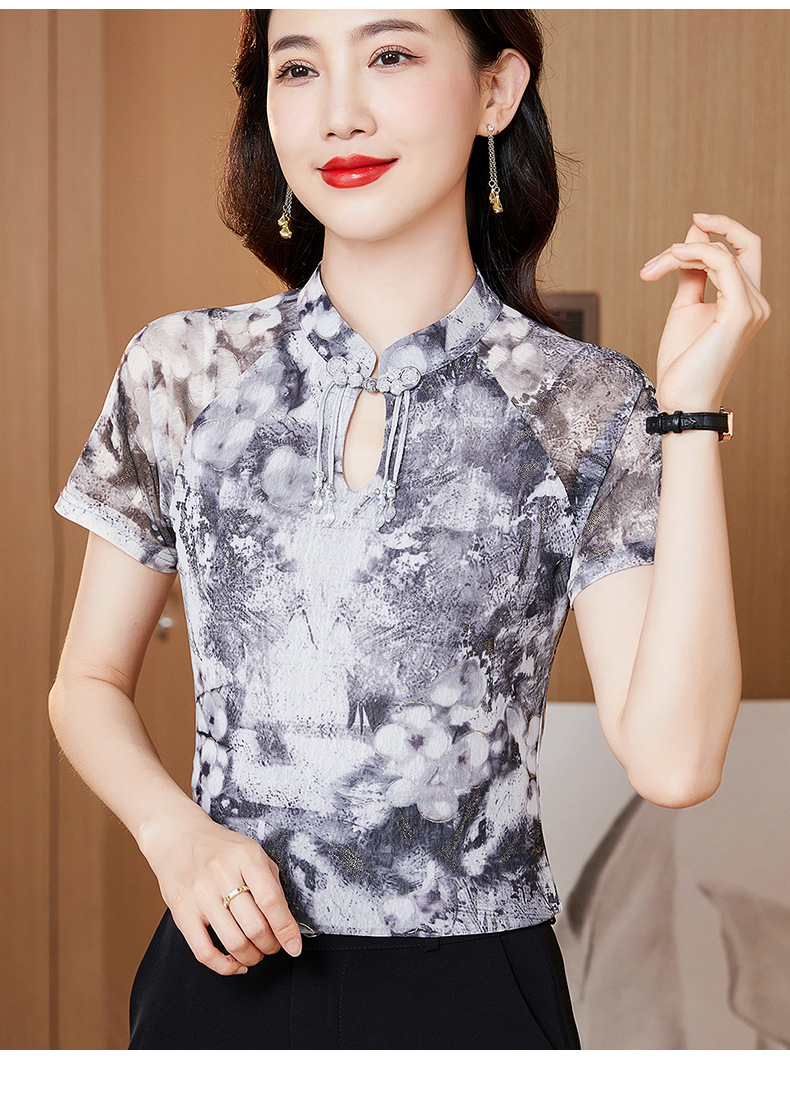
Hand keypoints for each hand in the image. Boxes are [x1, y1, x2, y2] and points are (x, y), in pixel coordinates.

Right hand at [138, 808, 303, 975]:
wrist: (178, 837)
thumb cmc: (220, 848)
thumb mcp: (252, 852)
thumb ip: (270, 883)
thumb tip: (286, 923)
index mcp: (246, 856)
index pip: (271, 901)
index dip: (286, 929)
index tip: (294, 945)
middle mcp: (222, 874)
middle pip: (255, 926)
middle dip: (271, 945)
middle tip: (273, 946)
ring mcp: (200, 894)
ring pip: (233, 942)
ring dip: (251, 956)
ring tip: (256, 953)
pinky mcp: (182, 912)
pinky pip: (204, 952)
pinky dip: (224, 966)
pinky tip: (235, 963)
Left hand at [639, 213, 770, 410]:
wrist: (682, 399)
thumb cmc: (683, 363)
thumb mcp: (685, 308)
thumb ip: (691, 274)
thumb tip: (691, 240)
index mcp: (744, 301)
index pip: (743, 250)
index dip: (721, 229)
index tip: (693, 223)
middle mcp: (756, 302)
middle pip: (739, 245)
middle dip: (703, 233)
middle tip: (666, 249)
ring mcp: (752, 307)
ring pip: (723, 252)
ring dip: (682, 252)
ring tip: (654, 267)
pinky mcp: (740, 312)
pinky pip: (724, 263)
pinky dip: (697, 253)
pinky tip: (672, 258)